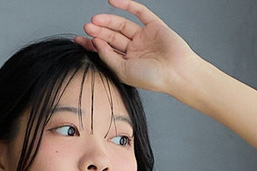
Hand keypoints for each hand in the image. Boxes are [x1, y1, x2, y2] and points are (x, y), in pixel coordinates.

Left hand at [75, 0, 201, 95]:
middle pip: (112, 37)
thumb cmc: (153, 78)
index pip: (107, 51)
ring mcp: (144, 37)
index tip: (79, 40)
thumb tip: (96, 43)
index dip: (93, 45)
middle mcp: (135, 50)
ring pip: (122, 25)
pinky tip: (112, 1)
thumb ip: (109, 57)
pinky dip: (126, 5)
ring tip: (95, 20)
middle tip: (87, 27)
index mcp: (128, 64)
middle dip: (99, 31)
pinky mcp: (154, 26)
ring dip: (108, 21)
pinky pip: (138, 12)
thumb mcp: (124, 71)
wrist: (177, 73)